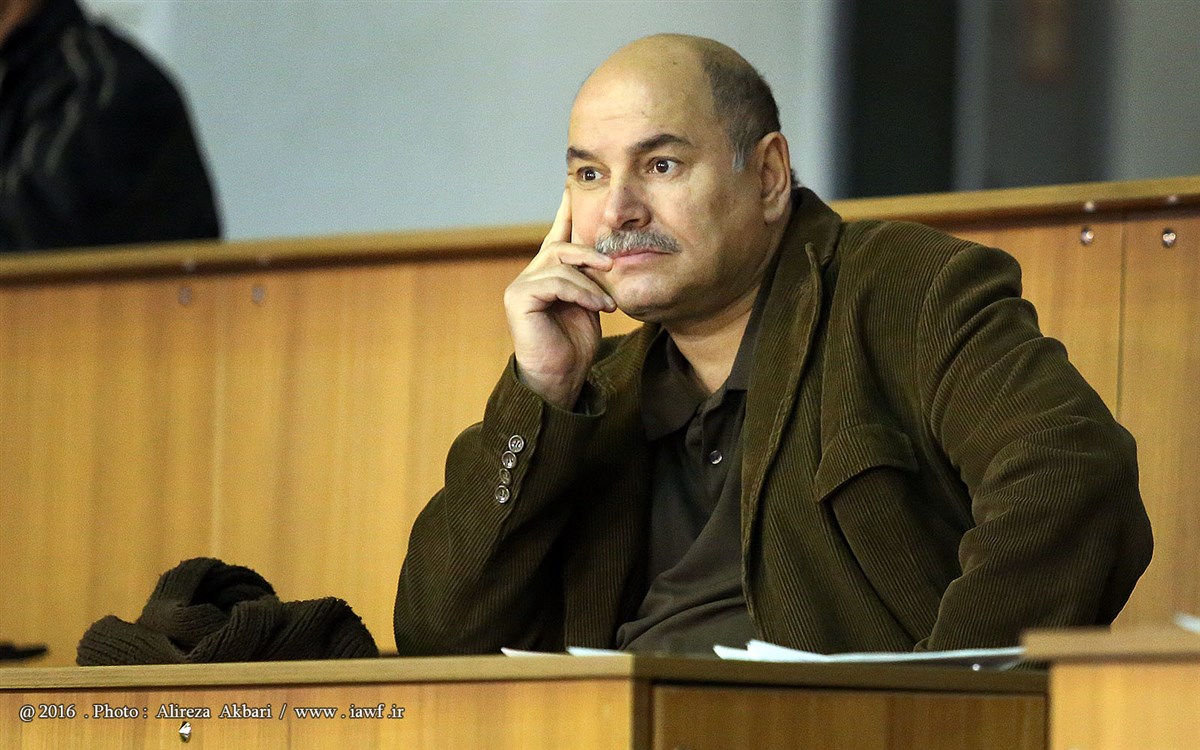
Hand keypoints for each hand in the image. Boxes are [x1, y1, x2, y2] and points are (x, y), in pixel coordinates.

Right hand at [504, 189, 615, 409]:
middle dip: (591, 253)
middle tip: (613, 264)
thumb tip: (610, 256)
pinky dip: (580, 293)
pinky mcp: (519, 297)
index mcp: (549, 273)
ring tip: (607, 304)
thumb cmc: (575, 345)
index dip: (566, 210)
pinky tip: (596, 308)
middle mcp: (532, 274)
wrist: (560, 377)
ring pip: (562, 264)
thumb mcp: (592, 304)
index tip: (573, 184)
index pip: (558, 234)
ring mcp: (522, 284)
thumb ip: (593, 279)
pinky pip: (555, 282)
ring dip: (591, 283)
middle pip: (563, 246)